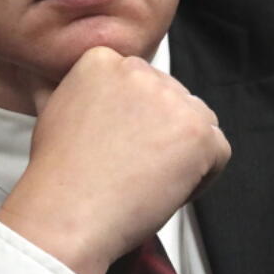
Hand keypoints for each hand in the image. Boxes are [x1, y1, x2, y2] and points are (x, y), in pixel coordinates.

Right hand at [0, 46, 230, 273]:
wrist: (67, 213)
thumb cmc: (58, 175)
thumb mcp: (54, 110)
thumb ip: (75, 89)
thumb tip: (61, 81)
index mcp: (103, 59)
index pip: (142, 82)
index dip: (136, 118)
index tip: (118, 143)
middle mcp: (140, 70)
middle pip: (172, 99)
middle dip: (161, 133)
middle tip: (133, 167)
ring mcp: (173, 99)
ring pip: (199, 121)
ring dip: (183, 150)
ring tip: (148, 178)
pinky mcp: (199, 131)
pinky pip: (219, 152)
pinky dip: (203, 177)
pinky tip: (167, 189)